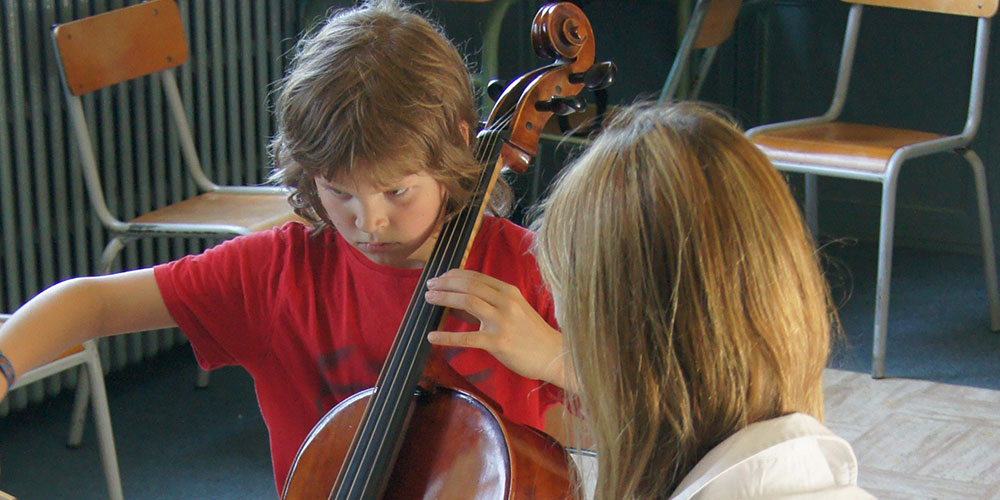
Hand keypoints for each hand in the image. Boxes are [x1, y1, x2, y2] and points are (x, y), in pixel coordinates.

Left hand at [424, 269, 569, 388]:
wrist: (553, 355)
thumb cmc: (532, 333)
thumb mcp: (515, 309)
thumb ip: (491, 302)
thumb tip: (458, 301)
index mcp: (509, 291)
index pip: (476, 277)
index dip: (454, 275)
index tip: (440, 277)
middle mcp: (505, 302)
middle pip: (469, 285)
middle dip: (445, 283)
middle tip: (429, 286)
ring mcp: (502, 321)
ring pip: (468, 302)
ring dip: (444, 298)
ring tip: (429, 299)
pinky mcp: (498, 342)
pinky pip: (467, 337)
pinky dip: (447, 336)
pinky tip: (432, 336)